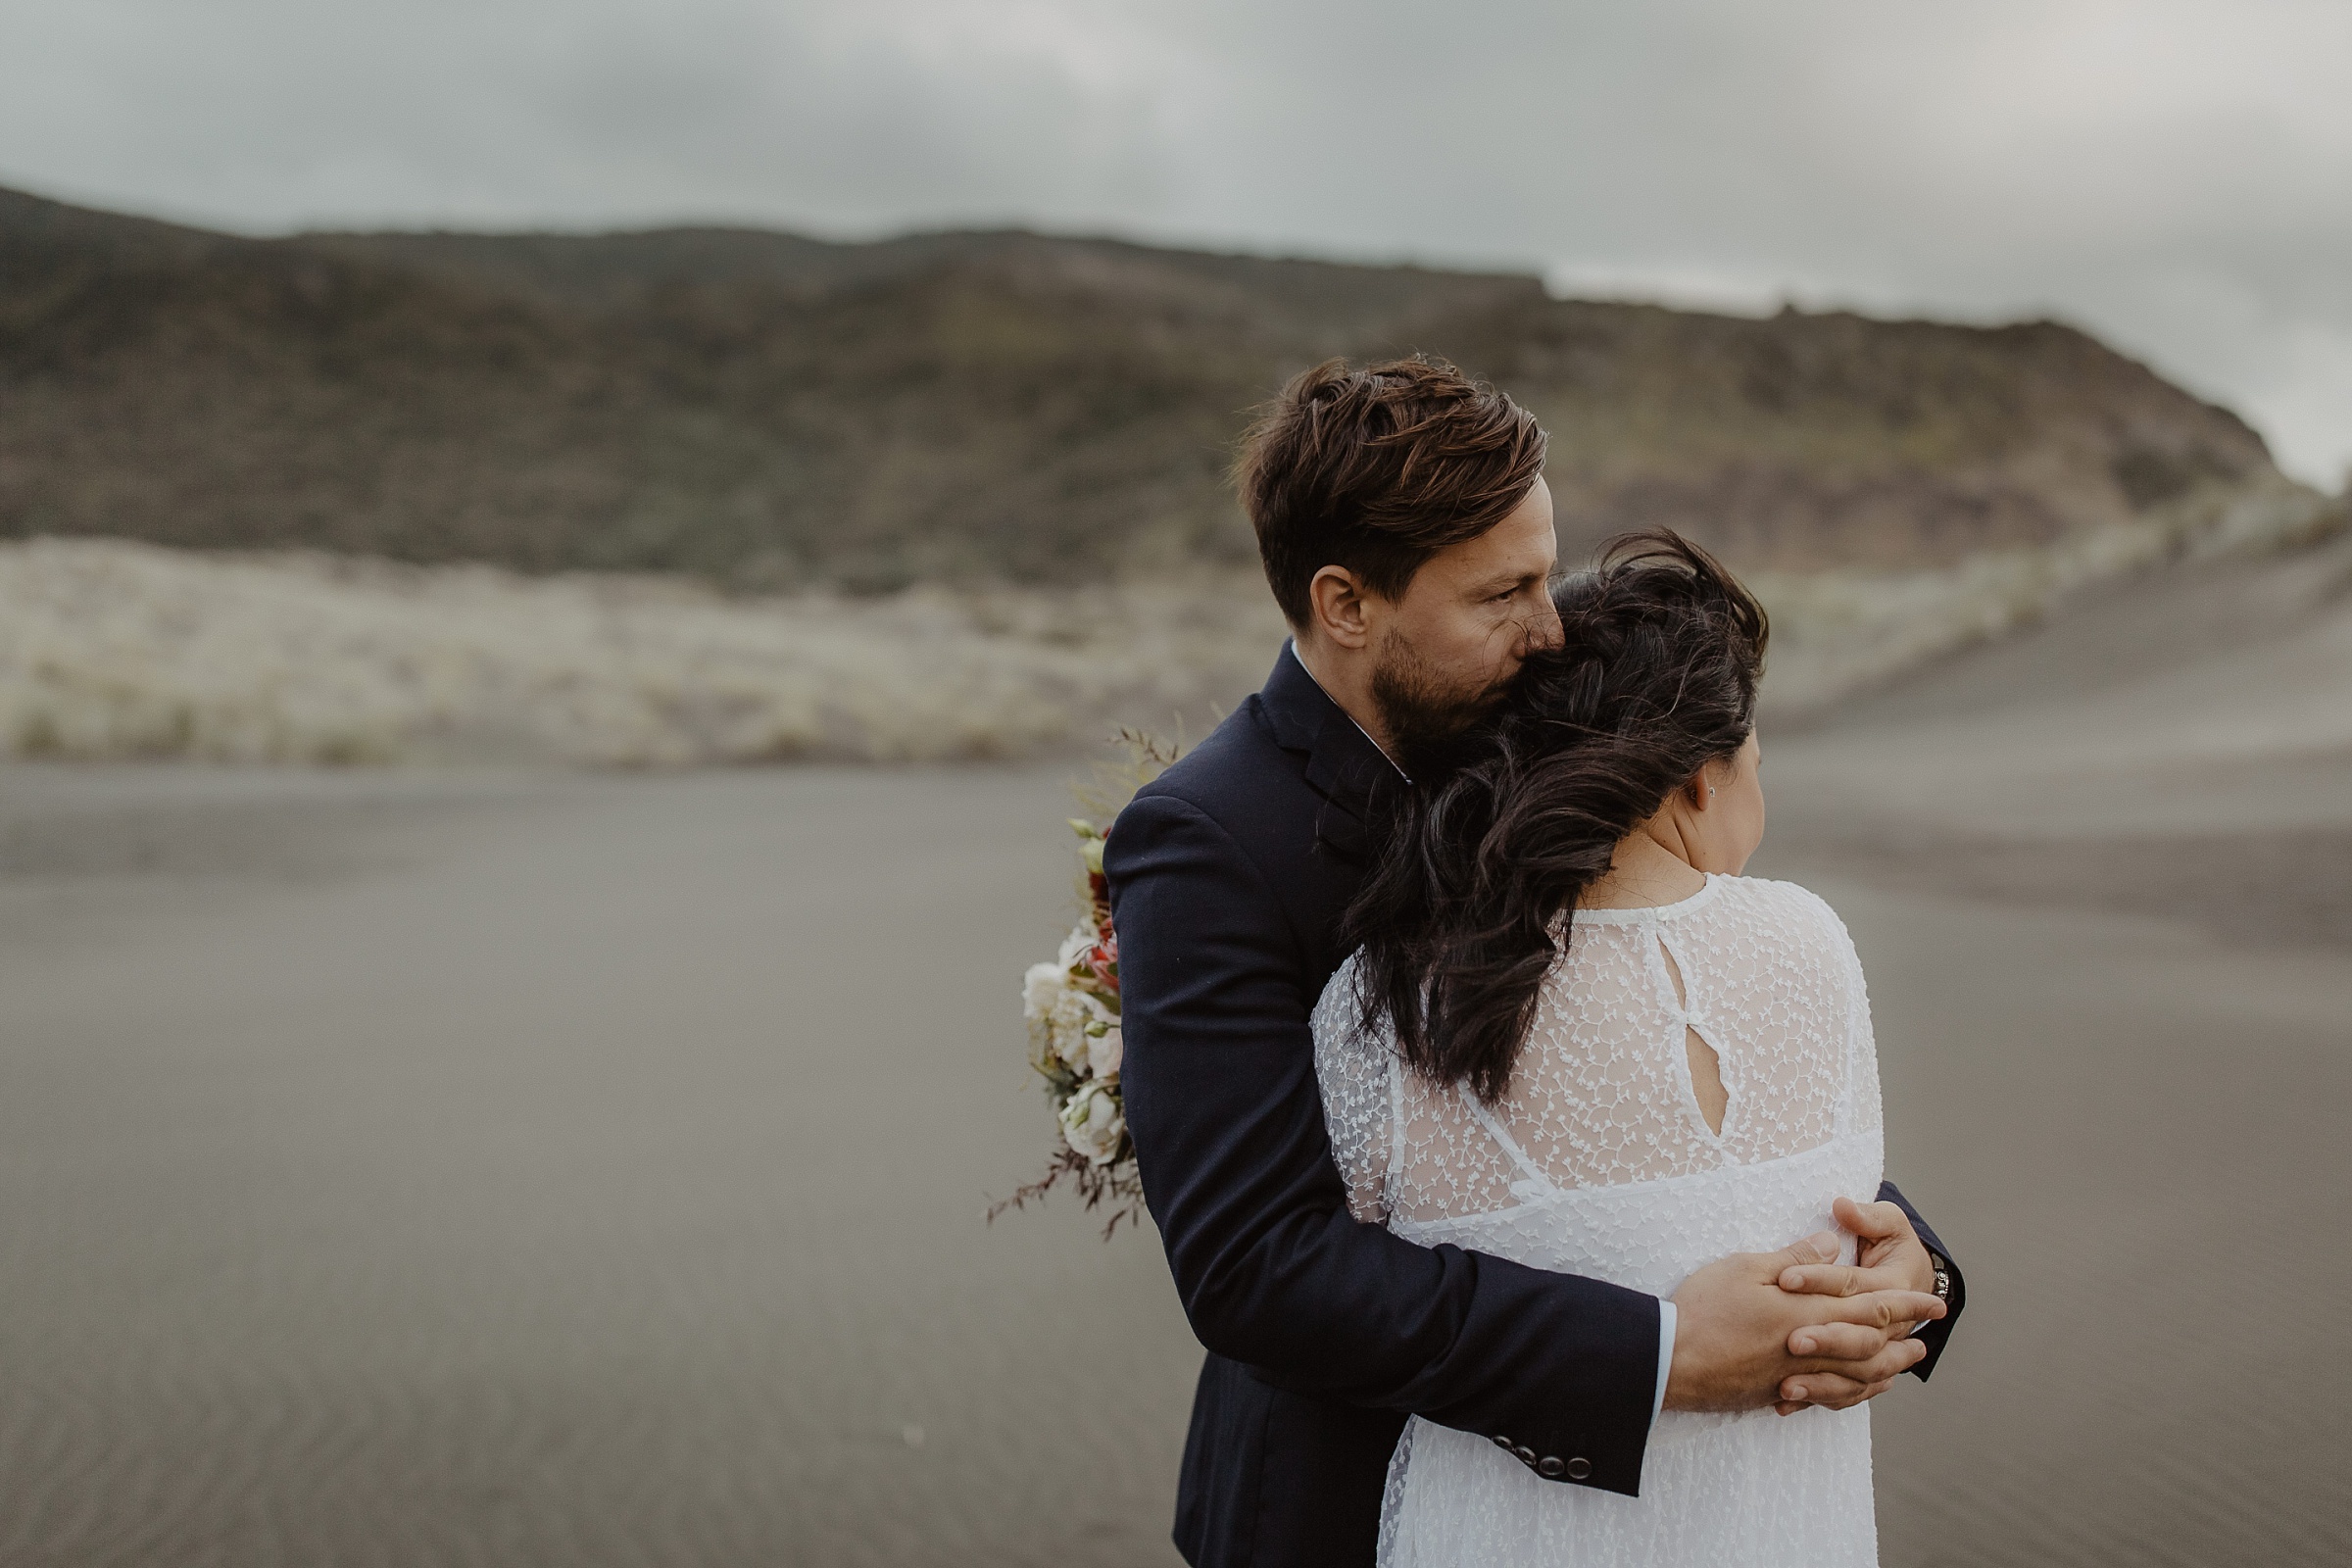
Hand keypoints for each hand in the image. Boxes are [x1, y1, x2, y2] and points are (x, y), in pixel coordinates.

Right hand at [1664, 1231, 1943, 1414]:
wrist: (1673, 1360)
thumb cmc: (1705, 1308)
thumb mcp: (1747, 1267)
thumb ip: (1795, 1259)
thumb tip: (1832, 1245)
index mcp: (1812, 1311)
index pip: (1874, 1305)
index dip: (1909, 1303)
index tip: (1936, 1300)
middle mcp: (1814, 1347)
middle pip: (1873, 1345)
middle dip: (1904, 1338)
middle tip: (1929, 1336)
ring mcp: (1798, 1374)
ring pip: (1857, 1375)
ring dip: (1886, 1368)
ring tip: (1903, 1365)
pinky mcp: (1779, 1391)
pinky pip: (1831, 1394)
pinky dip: (1854, 1391)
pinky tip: (1856, 1389)